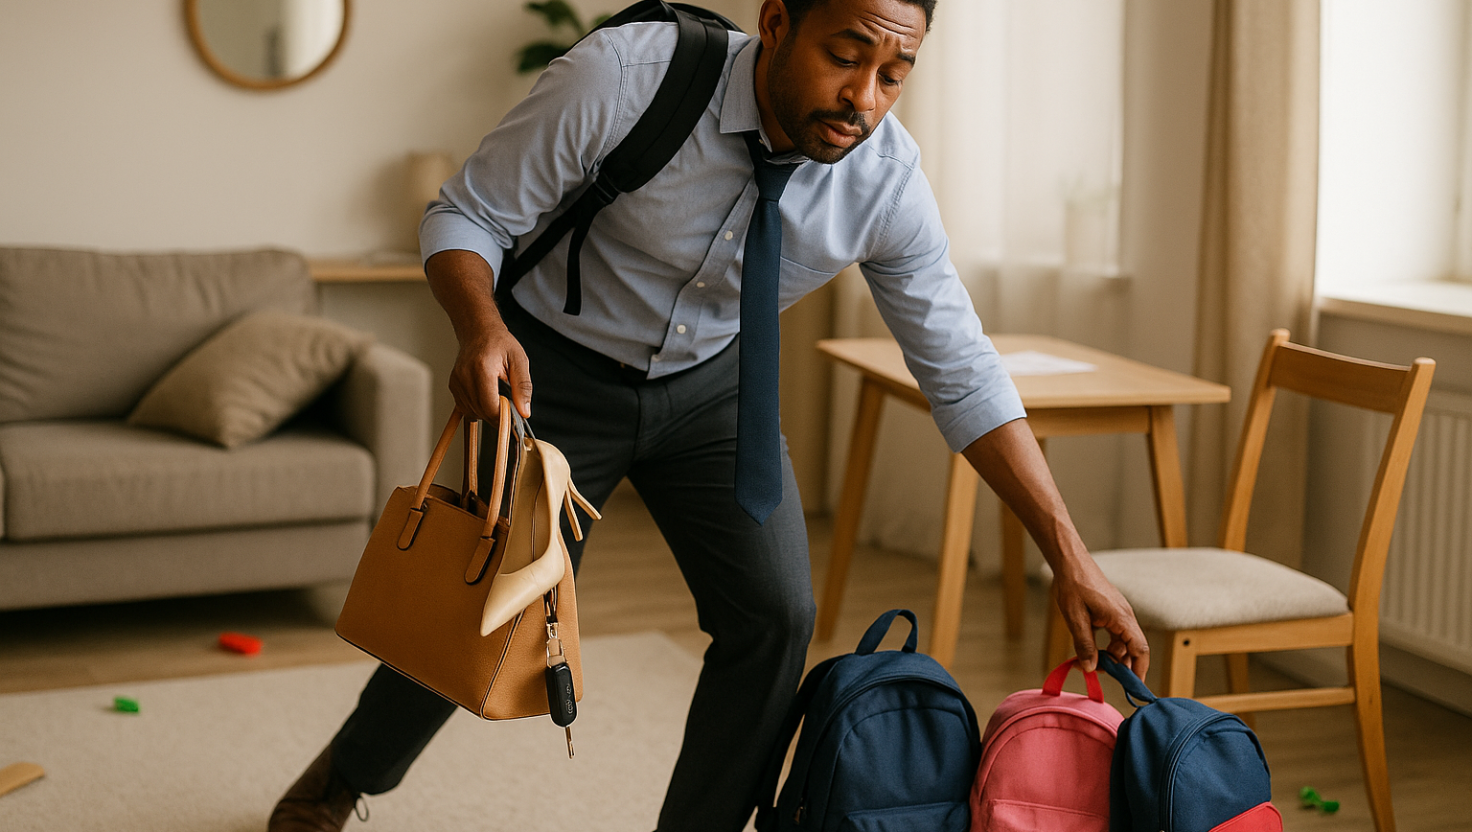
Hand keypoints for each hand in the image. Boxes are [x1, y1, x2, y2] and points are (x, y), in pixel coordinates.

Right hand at [447, 322, 532, 422]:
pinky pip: (465, 407)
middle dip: (497, 415)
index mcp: (482, 369)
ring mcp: (456, 382)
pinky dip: (478, 407)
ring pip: (472, 412)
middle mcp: (465, 376)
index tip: (514, 416)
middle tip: (509, 405)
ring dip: (487, 412)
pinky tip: (487, 395)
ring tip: (498, 396)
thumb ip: (523, 387)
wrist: (479, 331)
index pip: (490, 406)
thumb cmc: (500, 343)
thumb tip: (524, 412)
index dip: (503, 416)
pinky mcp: (453, 386)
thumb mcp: (519, 360)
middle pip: (481, 412)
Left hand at [1051, 555, 1149, 678]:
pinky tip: (1092, 650)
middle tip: (1101, 675)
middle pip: (1132, 649)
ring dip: (1111, 656)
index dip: (1138, 670)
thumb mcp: (1075, 618)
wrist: (1070, 562)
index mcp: (1122, 618)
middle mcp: (1125, 617)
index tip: (1133, 687)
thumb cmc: (1073, 585)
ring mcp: (1119, 614)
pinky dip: (1107, 646)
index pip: (1140, 649)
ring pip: (1123, 643)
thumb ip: (1084, 644)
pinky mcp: (1111, 612)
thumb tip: (1090, 668)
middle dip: (1121, 665)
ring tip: (1091, 663)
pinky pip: (1115, 634)